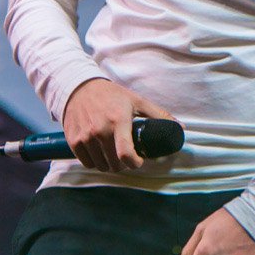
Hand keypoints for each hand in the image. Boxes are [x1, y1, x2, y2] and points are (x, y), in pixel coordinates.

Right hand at [61, 78, 175, 171]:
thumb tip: (181, 127)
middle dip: (124, 164)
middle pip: (114, 164)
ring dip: (109, 164)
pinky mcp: (73, 141)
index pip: (125, 154)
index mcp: (118, 121)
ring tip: (114, 154)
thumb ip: (158, 115)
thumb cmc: (112, 95)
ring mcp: (85, 137)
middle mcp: (100, 130)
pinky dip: (95, 162)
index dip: (135, 163)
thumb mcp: (137, 101)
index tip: (139, 161)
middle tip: (127, 156)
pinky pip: (87, 163)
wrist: (80, 88)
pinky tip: (100, 152)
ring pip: (100, 166)